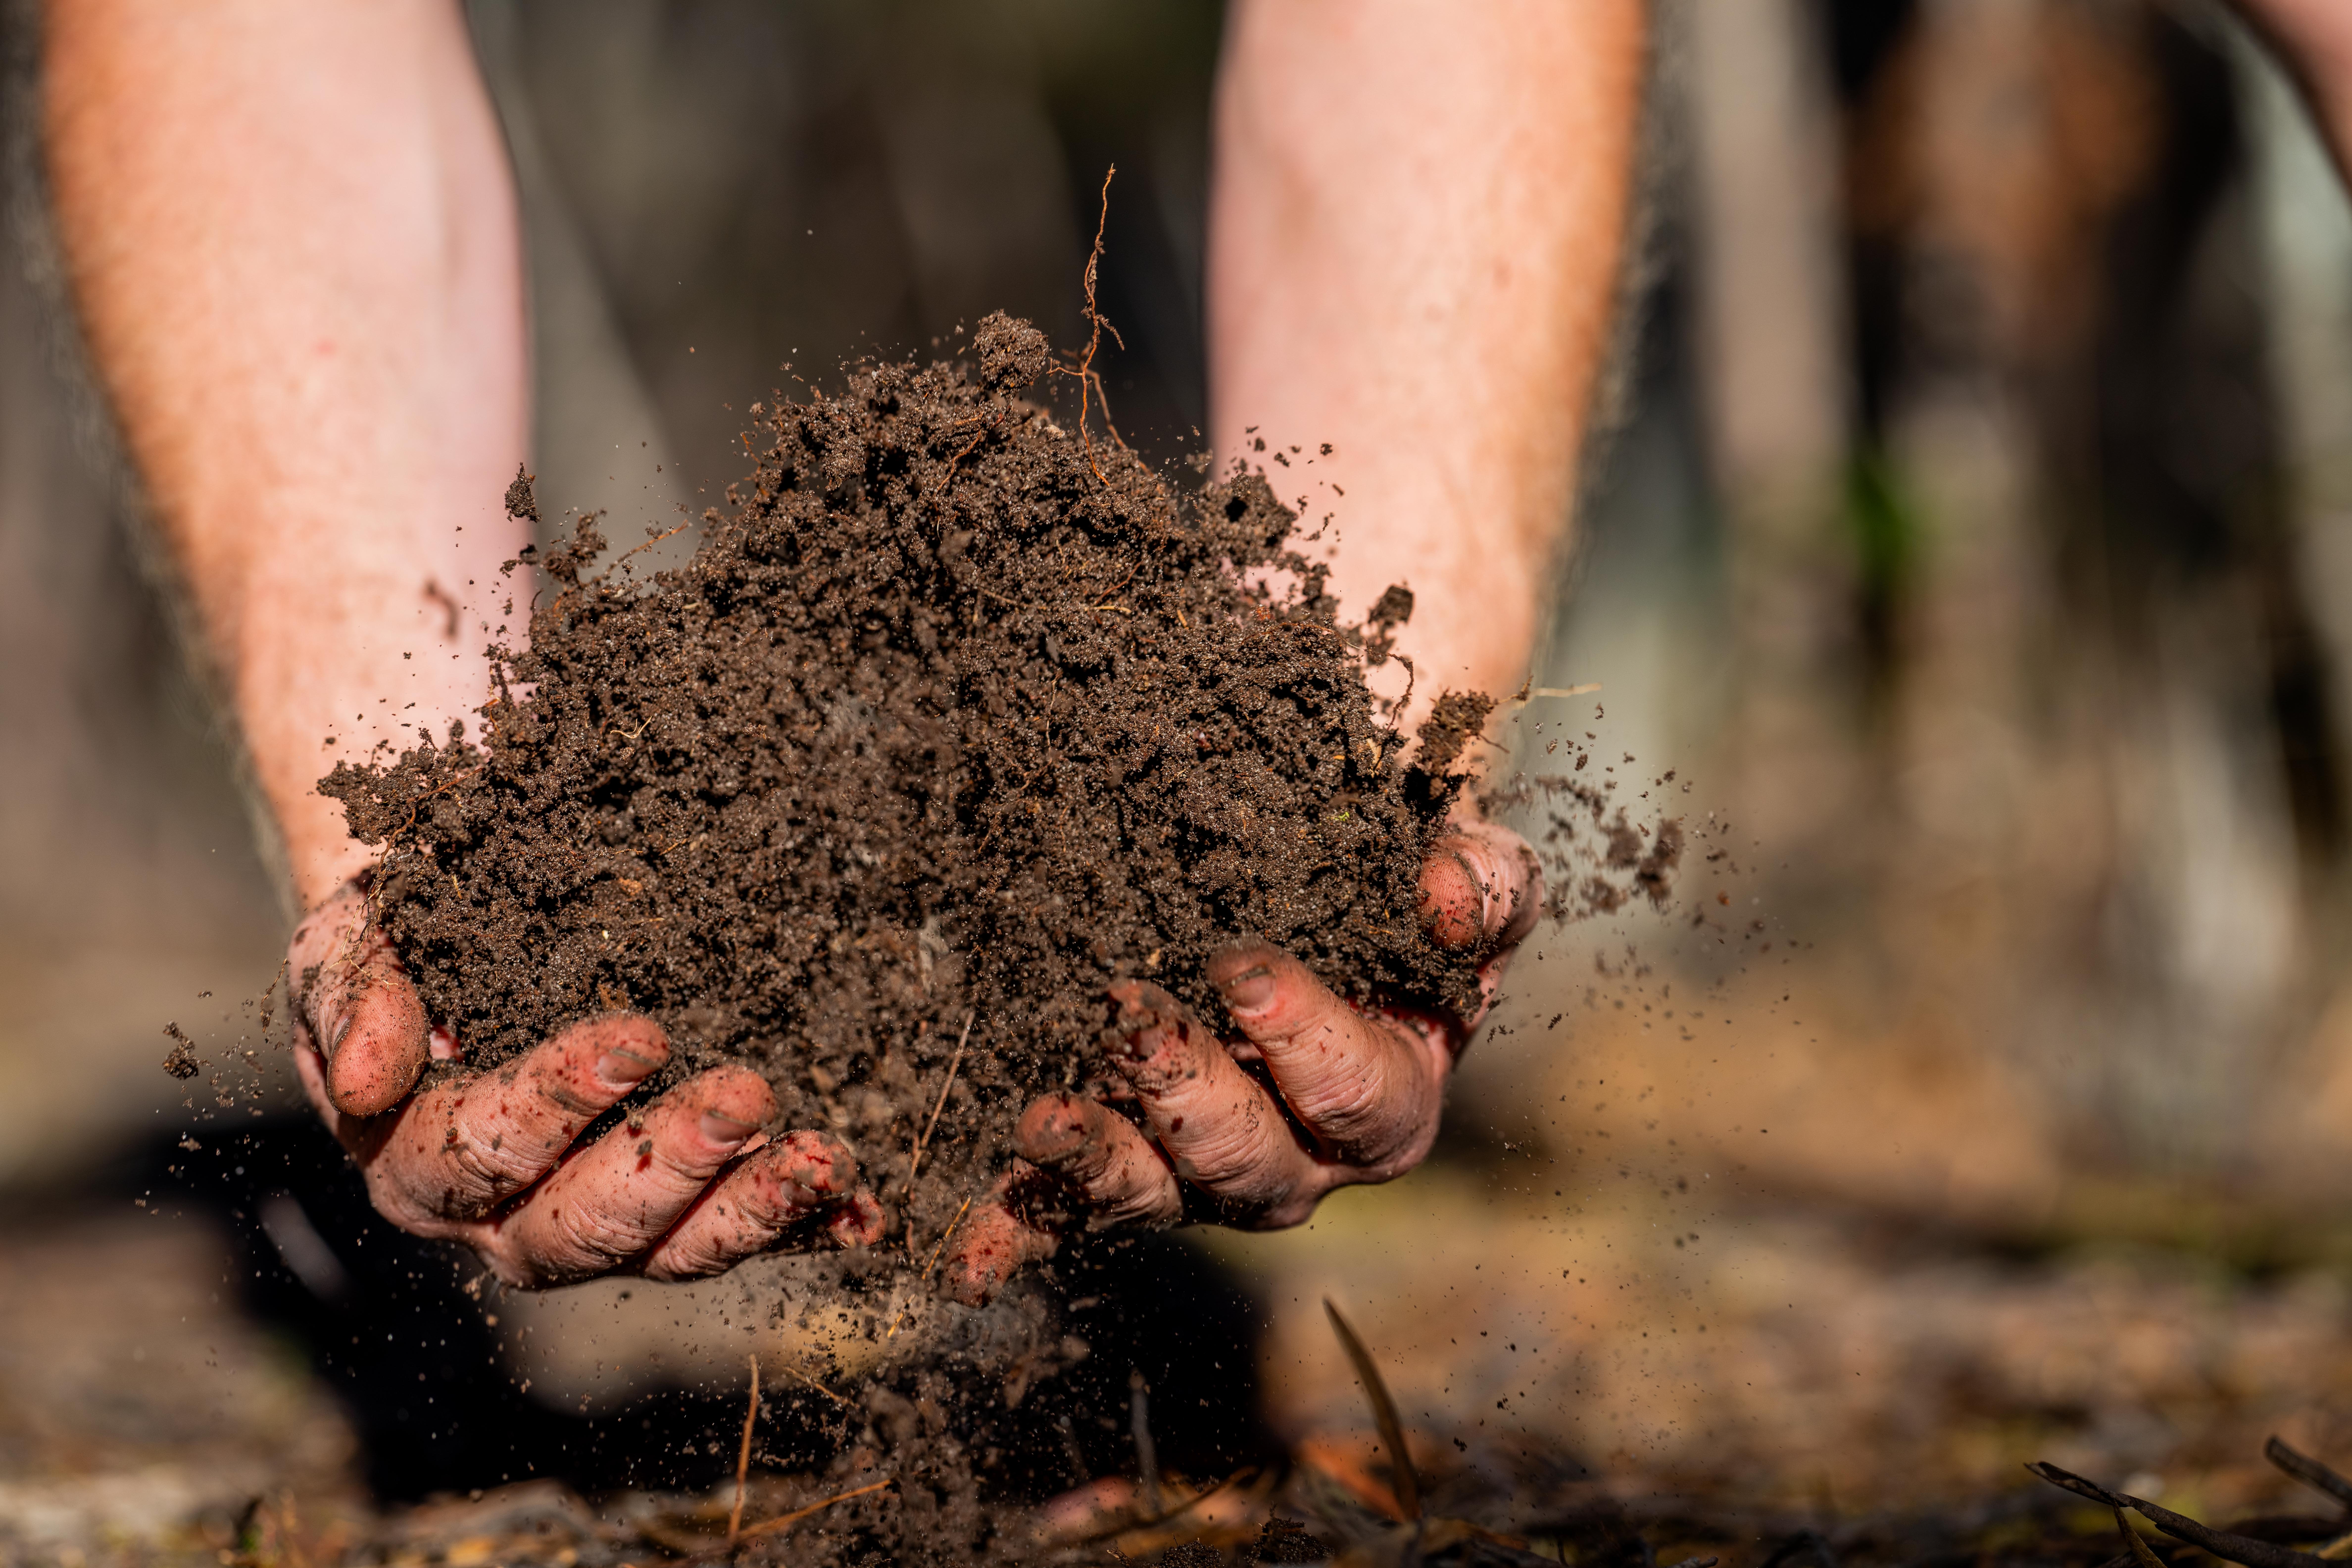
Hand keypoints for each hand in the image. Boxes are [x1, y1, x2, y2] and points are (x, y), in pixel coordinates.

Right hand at [286, 880, 883, 1287]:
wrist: (468, 939)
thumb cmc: (406, 933)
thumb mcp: (354, 938)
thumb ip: (350, 997)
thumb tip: (359, 1079)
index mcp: (418, 1159)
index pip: (482, 1150)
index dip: (557, 1100)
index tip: (640, 1034)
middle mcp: (504, 1218)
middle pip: (581, 1228)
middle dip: (670, 1166)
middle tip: (749, 1093)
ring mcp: (599, 1227)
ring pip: (672, 1253)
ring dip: (753, 1210)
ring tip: (828, 1159)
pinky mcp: (679, 1216)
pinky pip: (743, 1239)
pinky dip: (808, 1228)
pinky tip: (867, 1209)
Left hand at [946, 819, 1539, 1303]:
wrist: (1324, 899)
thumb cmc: (1401, 894)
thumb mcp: (1470, 875)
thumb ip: (1482, 886)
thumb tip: (1440, 897)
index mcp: (1387, 1106)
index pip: (1355, 1092)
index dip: (1302, 1036)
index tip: (1239, 967)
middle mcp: (1297, 1163)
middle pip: (1247, 1159)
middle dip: (1184, 1092)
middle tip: (1127, 1012)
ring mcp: (1203, 1179)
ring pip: (1156, 1192)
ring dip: (1095, 1159)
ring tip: (1038, 1118)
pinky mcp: (1125, 1175)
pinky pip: (1069, 1215)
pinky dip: (1016, 1233)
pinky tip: (965, 1258)